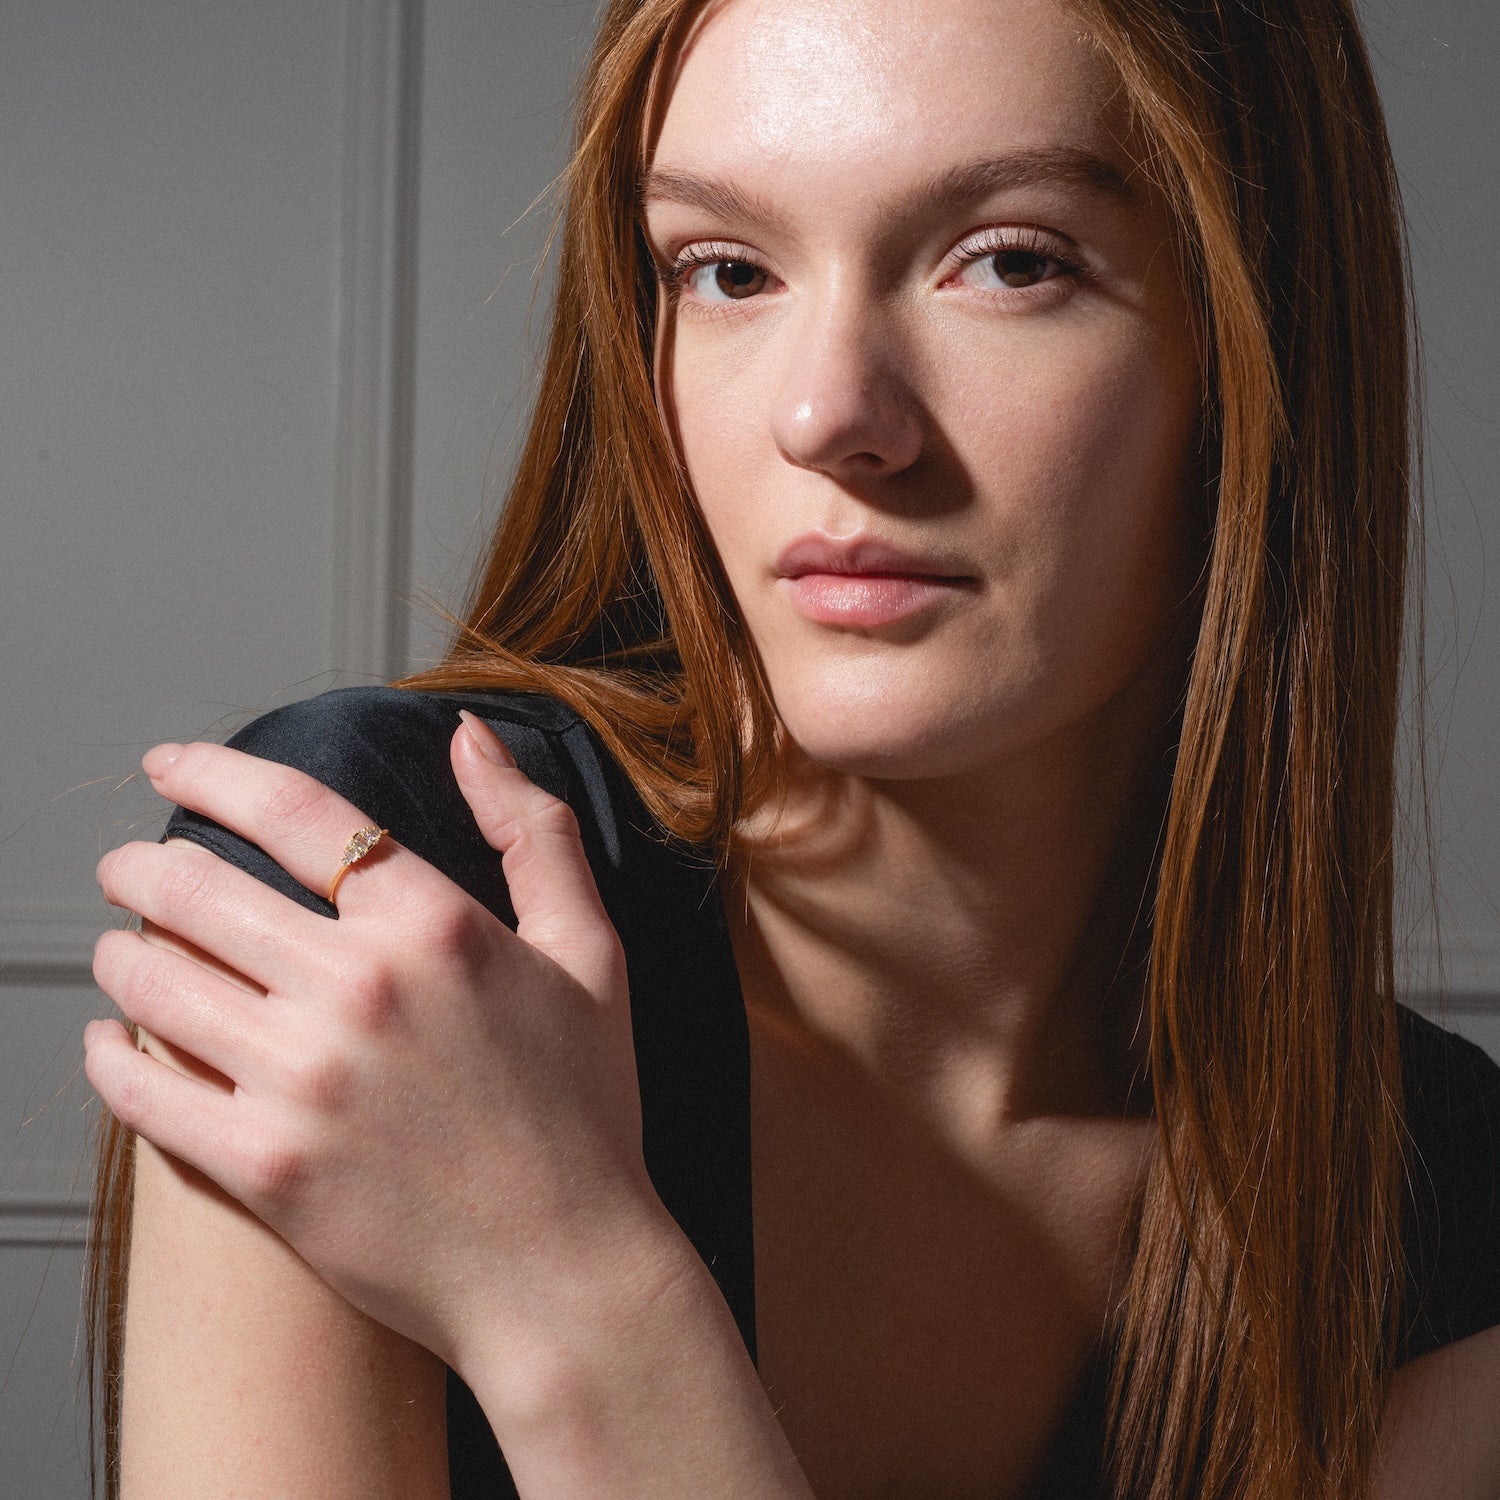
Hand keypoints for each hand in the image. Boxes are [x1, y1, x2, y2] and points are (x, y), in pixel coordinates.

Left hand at [85, 713, 677, 1379]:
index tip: (171, 761)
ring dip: (120, 950)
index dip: (215, 772)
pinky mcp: (262, 1168)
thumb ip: (534, 831)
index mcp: (434, 926)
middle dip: (145, 863)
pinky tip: (108, 1040)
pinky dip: (108, 1055)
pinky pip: (142, 1092)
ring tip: (118, 945)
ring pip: (156, 982)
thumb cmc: (585, 1109)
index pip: (293, 811)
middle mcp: (358, 991)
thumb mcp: (591, 951)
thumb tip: (469, 736)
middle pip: (200, 889)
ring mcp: (302, 1082)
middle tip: (128, 863)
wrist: (565, 1272)